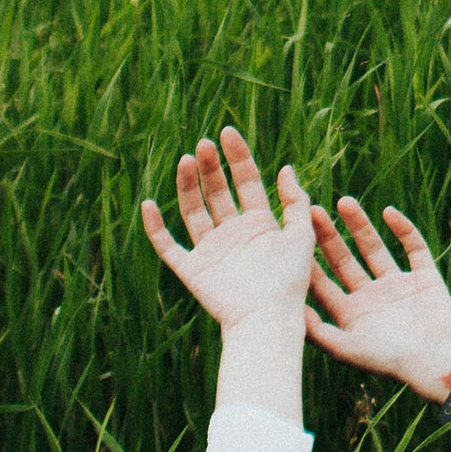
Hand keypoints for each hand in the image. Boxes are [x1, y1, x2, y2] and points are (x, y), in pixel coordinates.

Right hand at [140, 128, 314, 337]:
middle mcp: (233, 233)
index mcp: (259, 223)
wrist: (267, 319)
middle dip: (211, 166)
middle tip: (204, 144)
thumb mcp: (301, 236)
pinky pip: (168, 245)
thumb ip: (295, 202)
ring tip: (186, 159)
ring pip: (193, 210)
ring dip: (187, 185)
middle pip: (217, 191)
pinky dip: (155, 227)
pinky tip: (150, 204)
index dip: (237, 156)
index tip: (227, 131)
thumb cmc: (289, 282)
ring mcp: (211, 250)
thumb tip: (285, 167)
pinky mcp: (192, 270)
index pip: (246, 180)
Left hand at [305, 199, 450, 404]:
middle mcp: (372, 298)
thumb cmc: (392, 361)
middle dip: (328, 237)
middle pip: (345, 261)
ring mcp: (398, 287)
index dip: (309, 261)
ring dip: (360, 226)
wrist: (440, 362)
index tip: (292, 238)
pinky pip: (413, 247)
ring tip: (344, 202)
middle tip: (312, 211)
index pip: (324, 283)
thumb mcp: (348, 349)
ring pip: (375, 249)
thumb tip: (288, 310)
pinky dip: (403, 229)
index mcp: (352, 315)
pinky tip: (388, 212)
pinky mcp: (424, 278)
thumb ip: (318, 331)